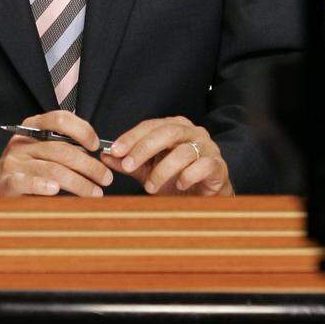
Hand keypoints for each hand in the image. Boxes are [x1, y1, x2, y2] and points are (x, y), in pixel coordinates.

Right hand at [0, 111, 113, 198]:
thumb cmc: (28, 170)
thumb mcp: (44, 152)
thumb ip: (66, 148)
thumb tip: (99, 155)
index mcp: (32, 128)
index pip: (60, 119)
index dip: (82, 130)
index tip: (97, 146)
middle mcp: (22, 142)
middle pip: (62, 149)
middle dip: (89, 165)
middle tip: (106, 178)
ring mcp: (12, 162)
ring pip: (52, 169)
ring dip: (78, 182)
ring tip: (95, 193)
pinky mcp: (5, 182)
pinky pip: (26, 182)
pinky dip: (42, 185)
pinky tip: (56, 190)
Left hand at [104, 117, 231, 195]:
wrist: (204, 197)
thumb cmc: (177, 179)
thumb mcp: (148, 171)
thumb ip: (130, 163)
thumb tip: (106, 156)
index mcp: (175, 127)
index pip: (150, 126)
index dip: (131, 137)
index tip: (114, 151)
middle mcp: (192, 132)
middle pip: (167, 133)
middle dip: (143, 149)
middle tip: (127, 165)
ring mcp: (207, 147)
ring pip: (183, 152)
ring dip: (162, 170)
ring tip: (150, 187)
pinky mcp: (218, 165)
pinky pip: (203, 165)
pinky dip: (187, 175)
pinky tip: (178, 184)